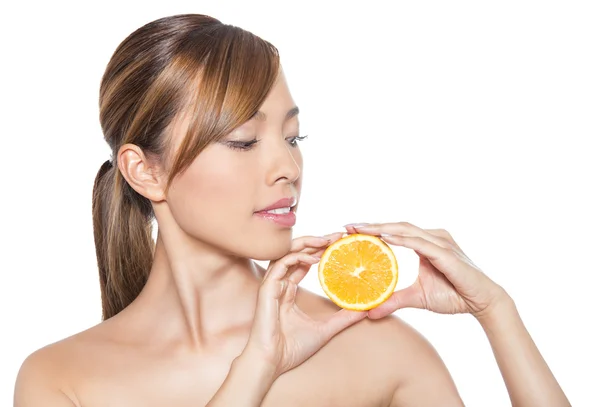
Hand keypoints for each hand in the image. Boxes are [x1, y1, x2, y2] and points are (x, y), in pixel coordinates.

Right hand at [244, 233, 366, 377]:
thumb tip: (365, 311)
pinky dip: (298, 257)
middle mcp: (280, 284)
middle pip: (296, 252)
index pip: (304, 262)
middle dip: (316, 241)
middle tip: (337, 236)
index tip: (339, 245)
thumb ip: (343, 318)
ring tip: (328, 240)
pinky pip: (282, 264)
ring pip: (287, 252)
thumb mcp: (325, 330)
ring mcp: (272, 284)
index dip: (320, 251)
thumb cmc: (292, 348)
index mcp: (288, 291)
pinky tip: (315, 257)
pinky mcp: (267, 288)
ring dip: (307, 243)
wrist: (272, 362)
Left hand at [344, 222, 509, 319]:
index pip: (394, 232)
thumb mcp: (417, 298)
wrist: (482, 303)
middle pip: (397, 226)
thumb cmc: (454, 296)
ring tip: (360, 229)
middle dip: (371, 225)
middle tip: (347, 225)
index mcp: (425, 243)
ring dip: (382, 228)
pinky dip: (402, 239)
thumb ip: (394, 301)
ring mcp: (440, 243)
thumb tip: (369, 313)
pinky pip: (420, 243)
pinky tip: (386, 238)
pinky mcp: (446, 253)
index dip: (373, 230)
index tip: (349, 231)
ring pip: (406, 230)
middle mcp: (432, 237)